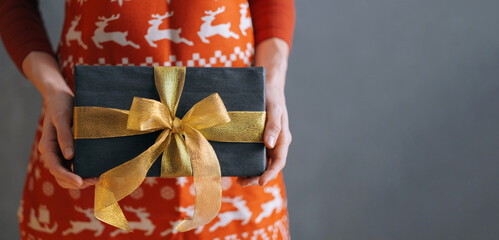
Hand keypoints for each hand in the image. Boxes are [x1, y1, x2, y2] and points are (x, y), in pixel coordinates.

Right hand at [23, 52, 95, 188]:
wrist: (60, 96)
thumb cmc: (61, 104)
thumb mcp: (63, 117)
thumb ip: (65, 136)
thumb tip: (70, 156)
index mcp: (48, 146)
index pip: (56, 167)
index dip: (68, 177)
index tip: (82, 182)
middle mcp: (52, 152)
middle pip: (61, 175)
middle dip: (76, 181)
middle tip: (96, 181)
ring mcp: (60, 152)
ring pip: (67, 173)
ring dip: (80, 179)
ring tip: (97, 178)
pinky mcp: (68, 150)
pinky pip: (73, 166)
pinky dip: (82, 171)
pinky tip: (96, 170)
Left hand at [237, 38, 291, 186]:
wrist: (267, 85)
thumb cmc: (272, 96)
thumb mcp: (274, 108)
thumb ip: (274, 125)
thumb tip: (269, 144)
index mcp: (282, 138)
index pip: (279, 162)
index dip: (270, 174)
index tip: (260, 181)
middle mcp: (275, 142)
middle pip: (268, 166)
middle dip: (257, 176)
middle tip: (242, 182)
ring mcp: (266, 141)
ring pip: (260, 162)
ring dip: (250, 171)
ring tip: (238, 179)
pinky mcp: (256, 137)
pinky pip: (252, 153)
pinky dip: (245, 160)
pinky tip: (235, 163)